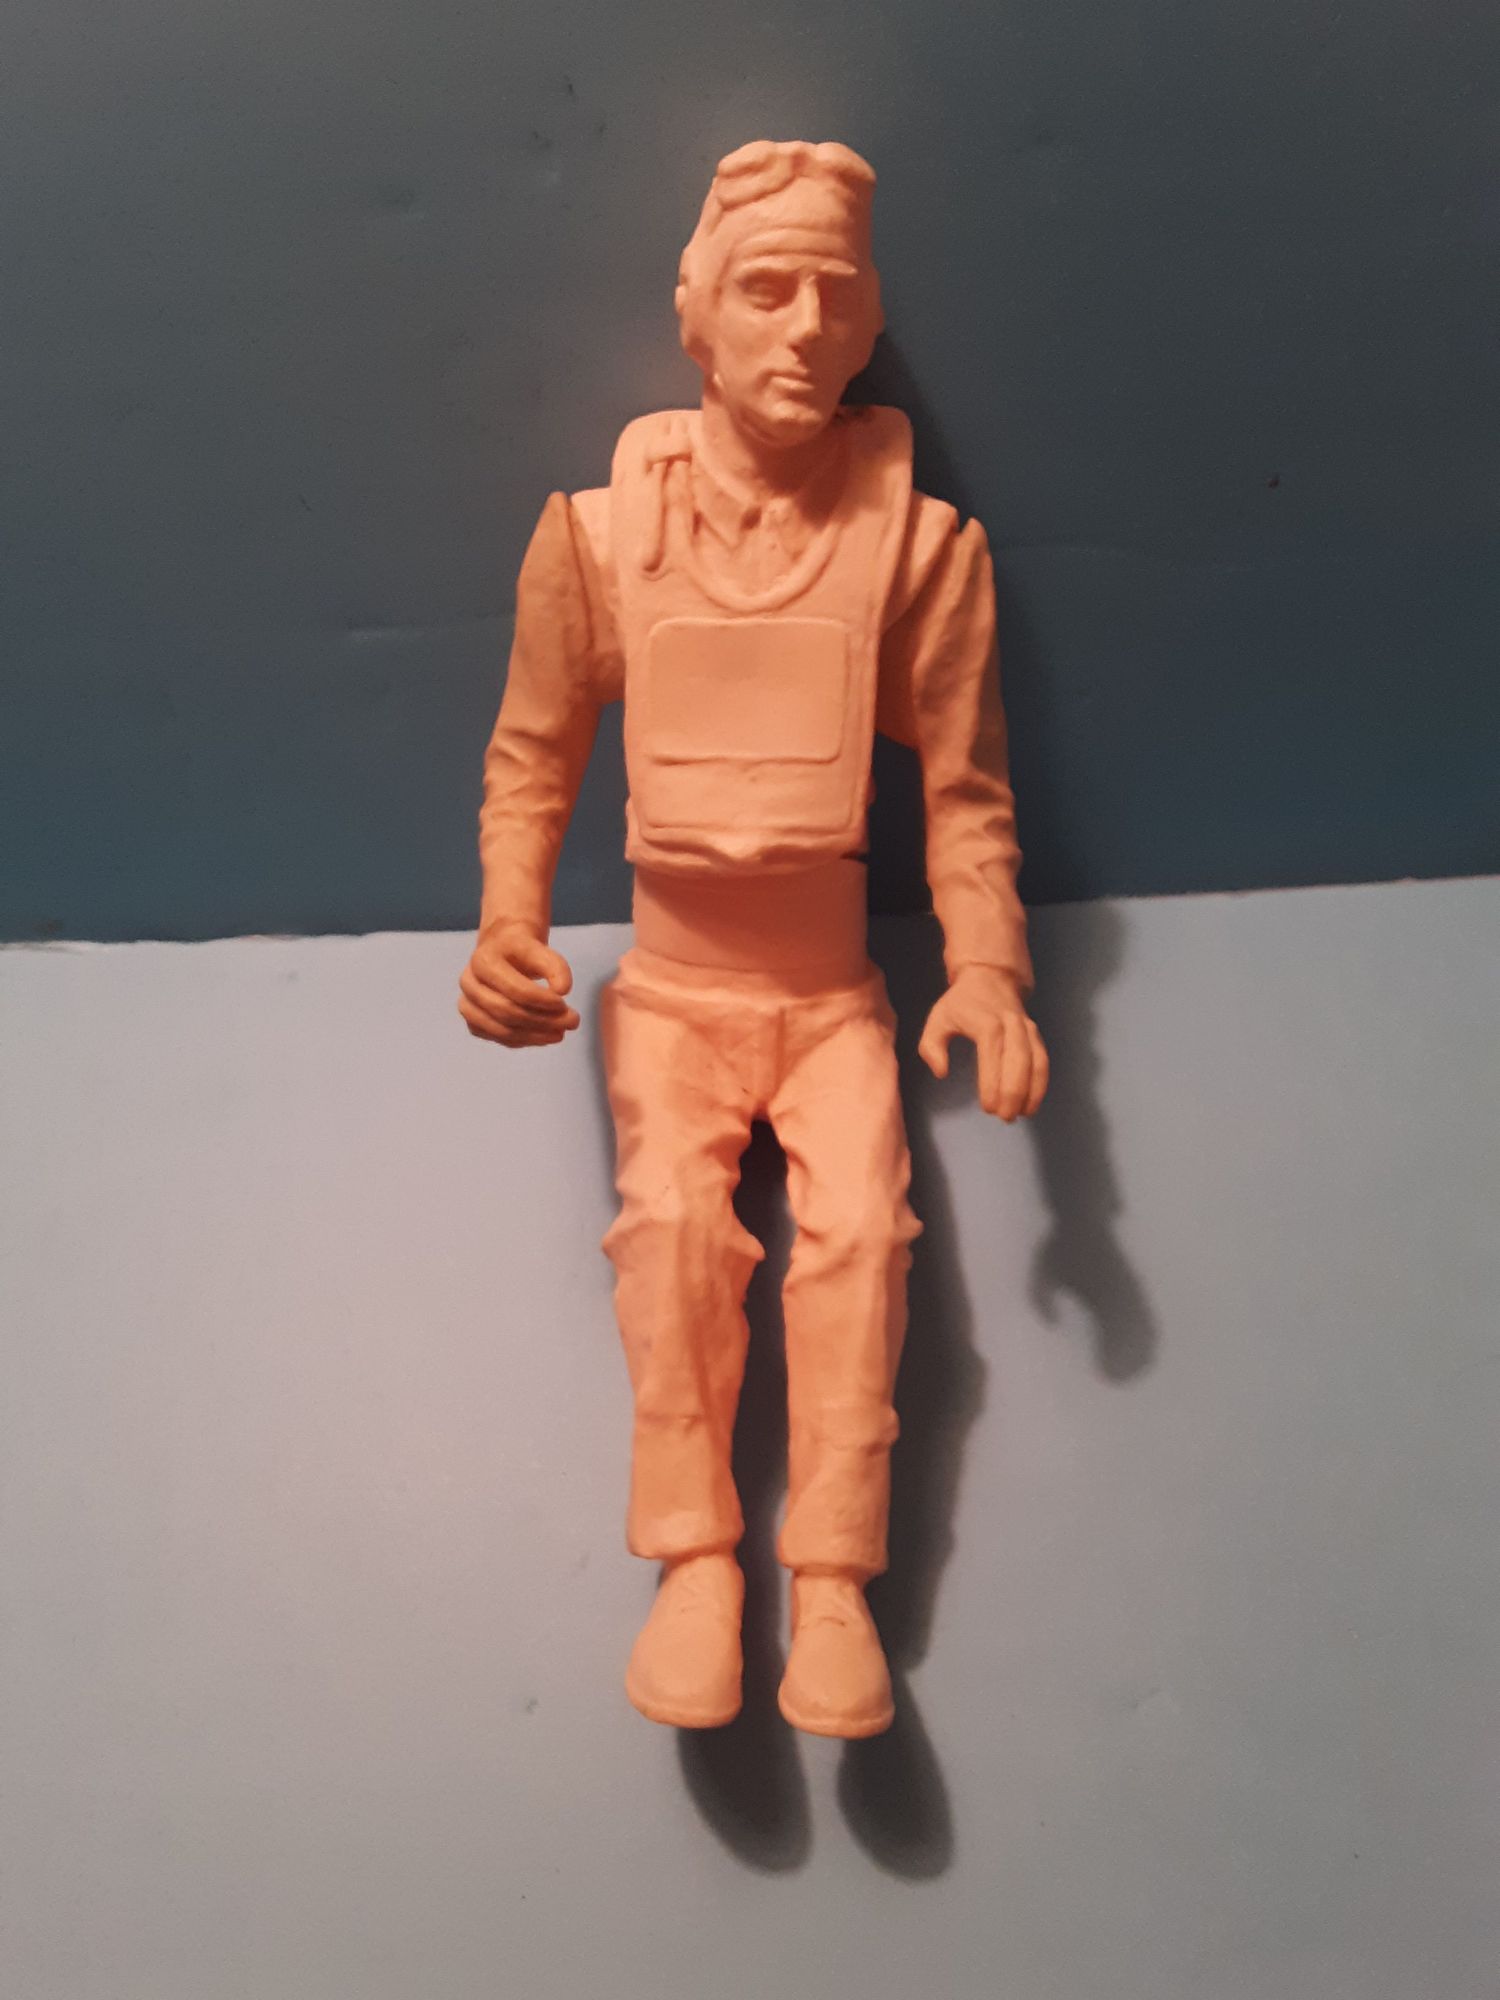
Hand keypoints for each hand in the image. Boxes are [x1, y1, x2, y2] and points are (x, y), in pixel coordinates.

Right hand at [458, 921, 578, 1048]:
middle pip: (508, 1012)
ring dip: (536, 1036)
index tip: (565, 1004)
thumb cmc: (523, 950)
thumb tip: (563, 990)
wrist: (503, 949)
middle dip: (543, 1021)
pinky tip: (544, 1036)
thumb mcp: (541, 949)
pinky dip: (524, 1040)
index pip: (515, 990)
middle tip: (572, 1022)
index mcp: (483, 961)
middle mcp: (469, 983)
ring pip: (502, 1030)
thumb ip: (555, 965)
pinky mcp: (473, 1021)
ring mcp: (467, 1004)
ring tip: (561, 1033)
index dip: (543, 1001)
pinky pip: (499, 1038)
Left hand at [917, 965, 1048, 1120]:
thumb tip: (941, 1072)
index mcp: (987, 1023)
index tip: (988, 1107)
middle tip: (1005, 1117)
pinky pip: (1043, 1060)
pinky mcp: (1036, 1035)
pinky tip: (1031, 1103)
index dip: (993, 1084)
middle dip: (1015, 1093)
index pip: (993, 1056)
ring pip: (1037, 1062)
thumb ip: (932, 1046)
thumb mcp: (938, 1018)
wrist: (991, 976)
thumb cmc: (961, 1003)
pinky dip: (1041, 1084)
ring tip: (1021, 1114)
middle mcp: (1012, 1025)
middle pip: (1020, 1061)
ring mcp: (1027, 1029)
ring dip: (1032, 1091)